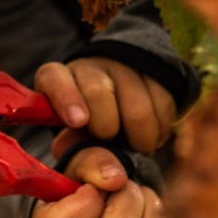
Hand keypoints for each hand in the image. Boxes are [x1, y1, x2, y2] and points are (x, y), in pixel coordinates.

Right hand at [31, 146, 182, 217]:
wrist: (86, 212)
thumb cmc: (78, 185)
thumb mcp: (76, 165)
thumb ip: (93, 162)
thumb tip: (117, 179)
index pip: (83, 212)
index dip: (94, 192)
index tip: (91, 188)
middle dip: (130, 195)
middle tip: (123, 186)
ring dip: (152, 206)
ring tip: (137, 198)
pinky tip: (148, 215)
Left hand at [34, 57, 176, 153]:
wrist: (122, 106)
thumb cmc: (87, 130)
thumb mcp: (72, 139)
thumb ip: (72, 147)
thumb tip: (76, 153)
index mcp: (58, 79)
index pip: (53, 78)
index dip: (66, 97)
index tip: (77, 121)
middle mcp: (89, 66)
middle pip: (98, 93)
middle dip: (106, 130)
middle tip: (111, 143)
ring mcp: (124, 64)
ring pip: (137, 108)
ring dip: (139, 139)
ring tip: (136, 147)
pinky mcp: (156, 70)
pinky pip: (163, 105)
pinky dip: (160, 130)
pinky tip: (152, 136)